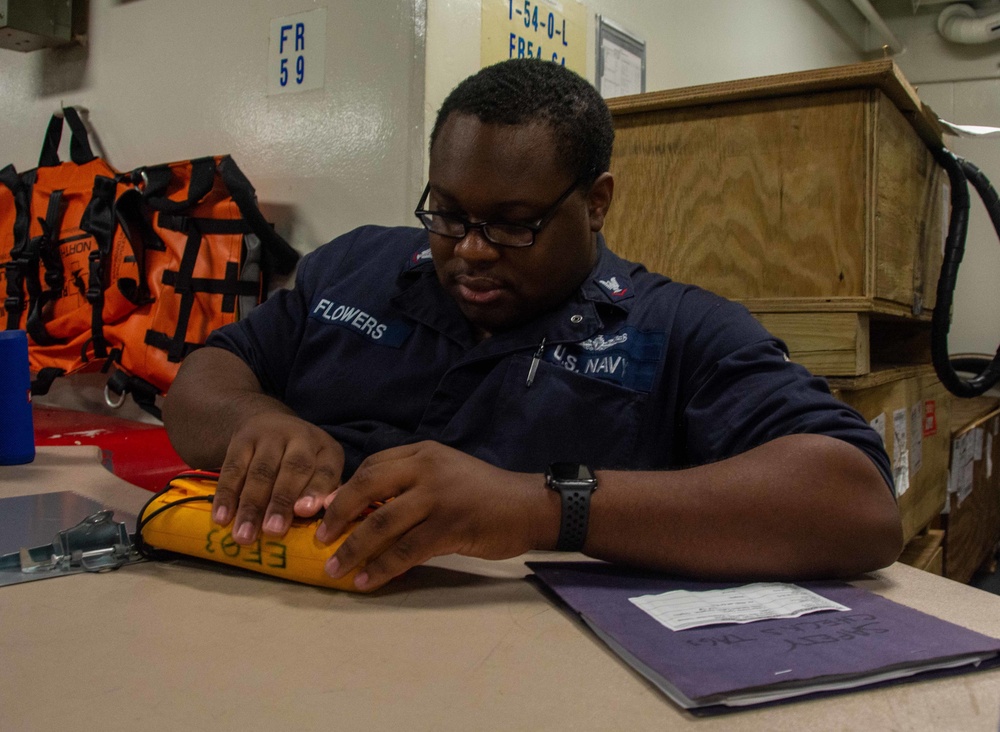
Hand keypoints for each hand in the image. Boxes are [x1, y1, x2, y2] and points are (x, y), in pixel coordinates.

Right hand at [212, 412, 344, 543]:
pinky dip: (226, 495)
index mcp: (327, 450)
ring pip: (260, 471)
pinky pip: (233, 469)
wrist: (270, 423)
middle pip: (293, 468)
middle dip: (281, 501)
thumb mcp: (320, 472)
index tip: (305, 512)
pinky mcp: (242, 439)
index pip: (326, 469)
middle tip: (273, 530)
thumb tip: (325, 526)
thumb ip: (324, 497)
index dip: (316, 490)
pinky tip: (222, 518)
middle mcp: (301, 437)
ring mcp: (270, 436)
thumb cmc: (302, 464)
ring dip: (251, 506)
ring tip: (244, 535)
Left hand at [317, 441, 552, 590]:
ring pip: (381, 525)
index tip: (319, 511)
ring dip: (354, 550)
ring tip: (336, 569)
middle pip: (367, 489)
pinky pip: (406, 551)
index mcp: (422, 452)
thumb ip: (409, 483)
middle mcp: (426, 469)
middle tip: (319, 540)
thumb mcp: (445, 473)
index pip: (371, 467)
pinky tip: (368, 581)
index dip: (342, 491)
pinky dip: (382, 568)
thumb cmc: (484, 493)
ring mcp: (438, 497)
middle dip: (337, 516)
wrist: (529, 506)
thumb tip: (362, 510)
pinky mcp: (450, 526)